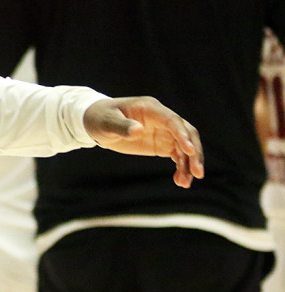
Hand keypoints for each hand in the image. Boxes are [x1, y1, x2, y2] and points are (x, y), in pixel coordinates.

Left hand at [83, 96, 203, 187]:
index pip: (173, 121)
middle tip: (197, 173)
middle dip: (194, 153)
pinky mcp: (161, 144)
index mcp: (150, 109)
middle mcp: (161, 119)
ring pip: (185, 147)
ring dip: (188, 164)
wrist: (95, 122)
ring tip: (185, 183)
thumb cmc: (100, 118)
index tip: (190, 151)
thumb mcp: (107, 122)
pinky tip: (180, 181)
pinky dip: (181, 167)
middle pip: (187, 133)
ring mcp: (163, 131)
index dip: (183, 135)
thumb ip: (122, 126)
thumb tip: (138, 130)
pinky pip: (177, 155)